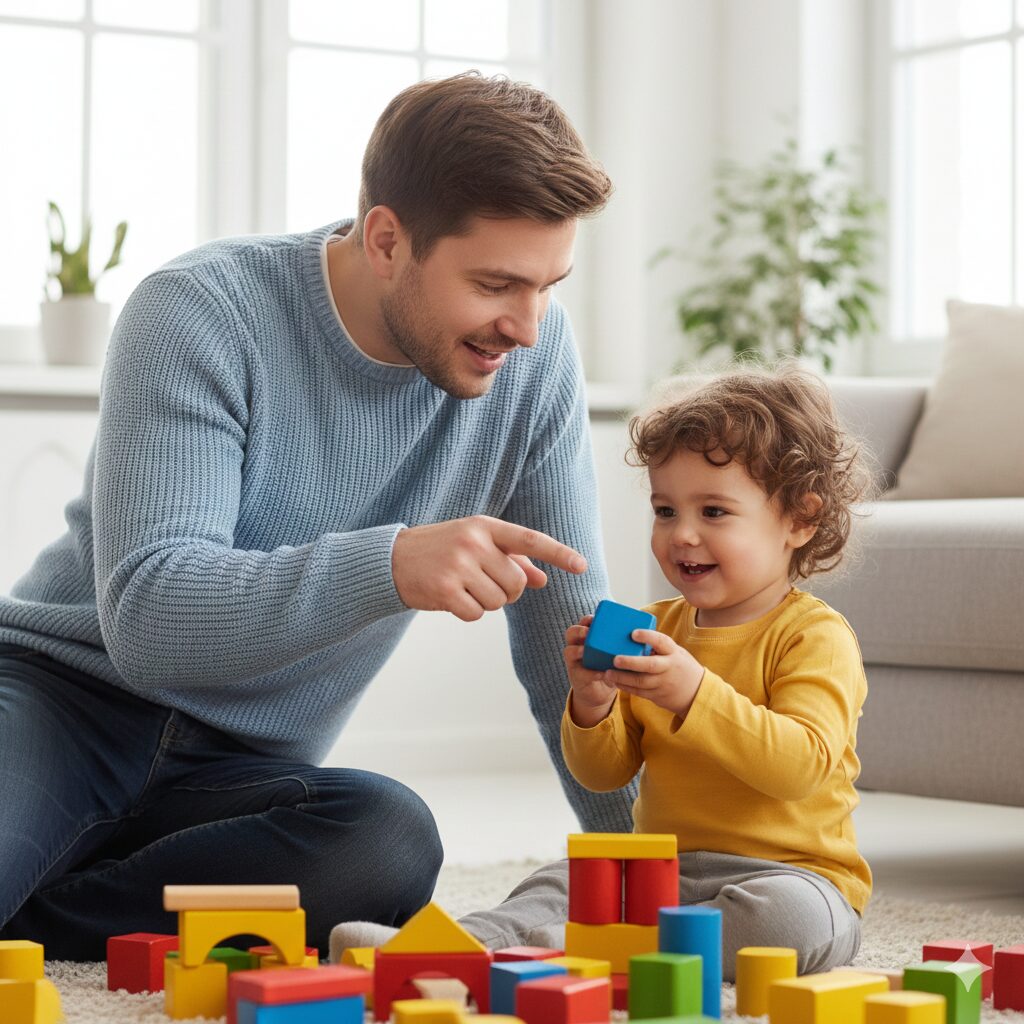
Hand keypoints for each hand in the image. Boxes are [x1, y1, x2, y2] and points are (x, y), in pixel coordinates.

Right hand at [392, 515, 586, 621]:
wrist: (391, 559)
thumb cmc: (441, 550)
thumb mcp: (475, 544)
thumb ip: (511, 559)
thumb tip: (542, 579)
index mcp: (484, 526)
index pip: (530, 540)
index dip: (559, 553)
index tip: (581, 566)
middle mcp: (473, 543)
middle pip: (516, 584)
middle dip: (507, 592)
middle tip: (484, 584)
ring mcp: (458, 566)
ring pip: (498, 602)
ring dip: (486, 602)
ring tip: (462, 587)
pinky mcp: (444, 590)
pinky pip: (476, 614)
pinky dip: (468, 612)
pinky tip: (451, 598)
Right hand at [563, 614, 617, 726]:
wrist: (600, 692)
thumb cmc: (610, 667)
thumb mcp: (616, 654)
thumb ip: (624, 645)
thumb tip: (647, 638)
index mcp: (588, 637)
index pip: (584, 623)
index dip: (588, 619)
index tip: (596, 618)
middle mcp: (577, 646)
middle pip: (571, 633)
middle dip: (579, 630)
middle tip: (588, 632)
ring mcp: (574, 661)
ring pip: (569, 651)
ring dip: (578, 650)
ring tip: (585, 650)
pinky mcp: (576, 676)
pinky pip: (580, 672)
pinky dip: (591, 672)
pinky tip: (601, 673)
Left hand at [604, 629, 704, 719]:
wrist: (696, 693)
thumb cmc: (680, 667)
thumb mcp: (675, 653)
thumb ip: (658, 647)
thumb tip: (632, 635)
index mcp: (673, 653)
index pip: (662, 642)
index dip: (648, 637)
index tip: (634, 633)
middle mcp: (668, 668)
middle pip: (649, 665)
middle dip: (631, 662)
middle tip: (615, 659)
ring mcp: (662, 683)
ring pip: (641, 681)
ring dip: (622, 678)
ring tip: (608, 673)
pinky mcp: (657, 695)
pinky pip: (639, 691)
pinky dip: (625, 687)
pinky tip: (614, 681)